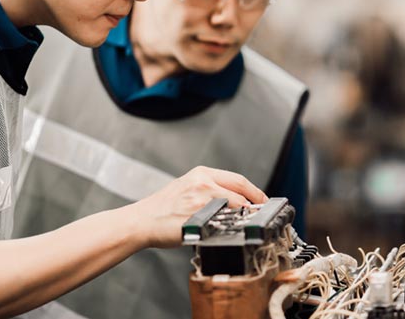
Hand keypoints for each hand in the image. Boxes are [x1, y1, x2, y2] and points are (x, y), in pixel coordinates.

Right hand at [128, 166, 267, 247]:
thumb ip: (210, 189)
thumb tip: (236, 200)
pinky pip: (223, 223)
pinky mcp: (198, 217)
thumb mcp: (187, 187)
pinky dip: (231, 227)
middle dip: (256, 203)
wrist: (142, 220)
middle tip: (261, 213)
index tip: (262, 200)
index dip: (255, 191)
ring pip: (235, 207)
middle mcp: (203, 183)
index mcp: (202, 173)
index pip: (238, 180)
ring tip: (247, 223)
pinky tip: (231, 231)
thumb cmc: (164, 207)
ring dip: (245, 216)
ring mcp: (201, 200)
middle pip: (241, 191)